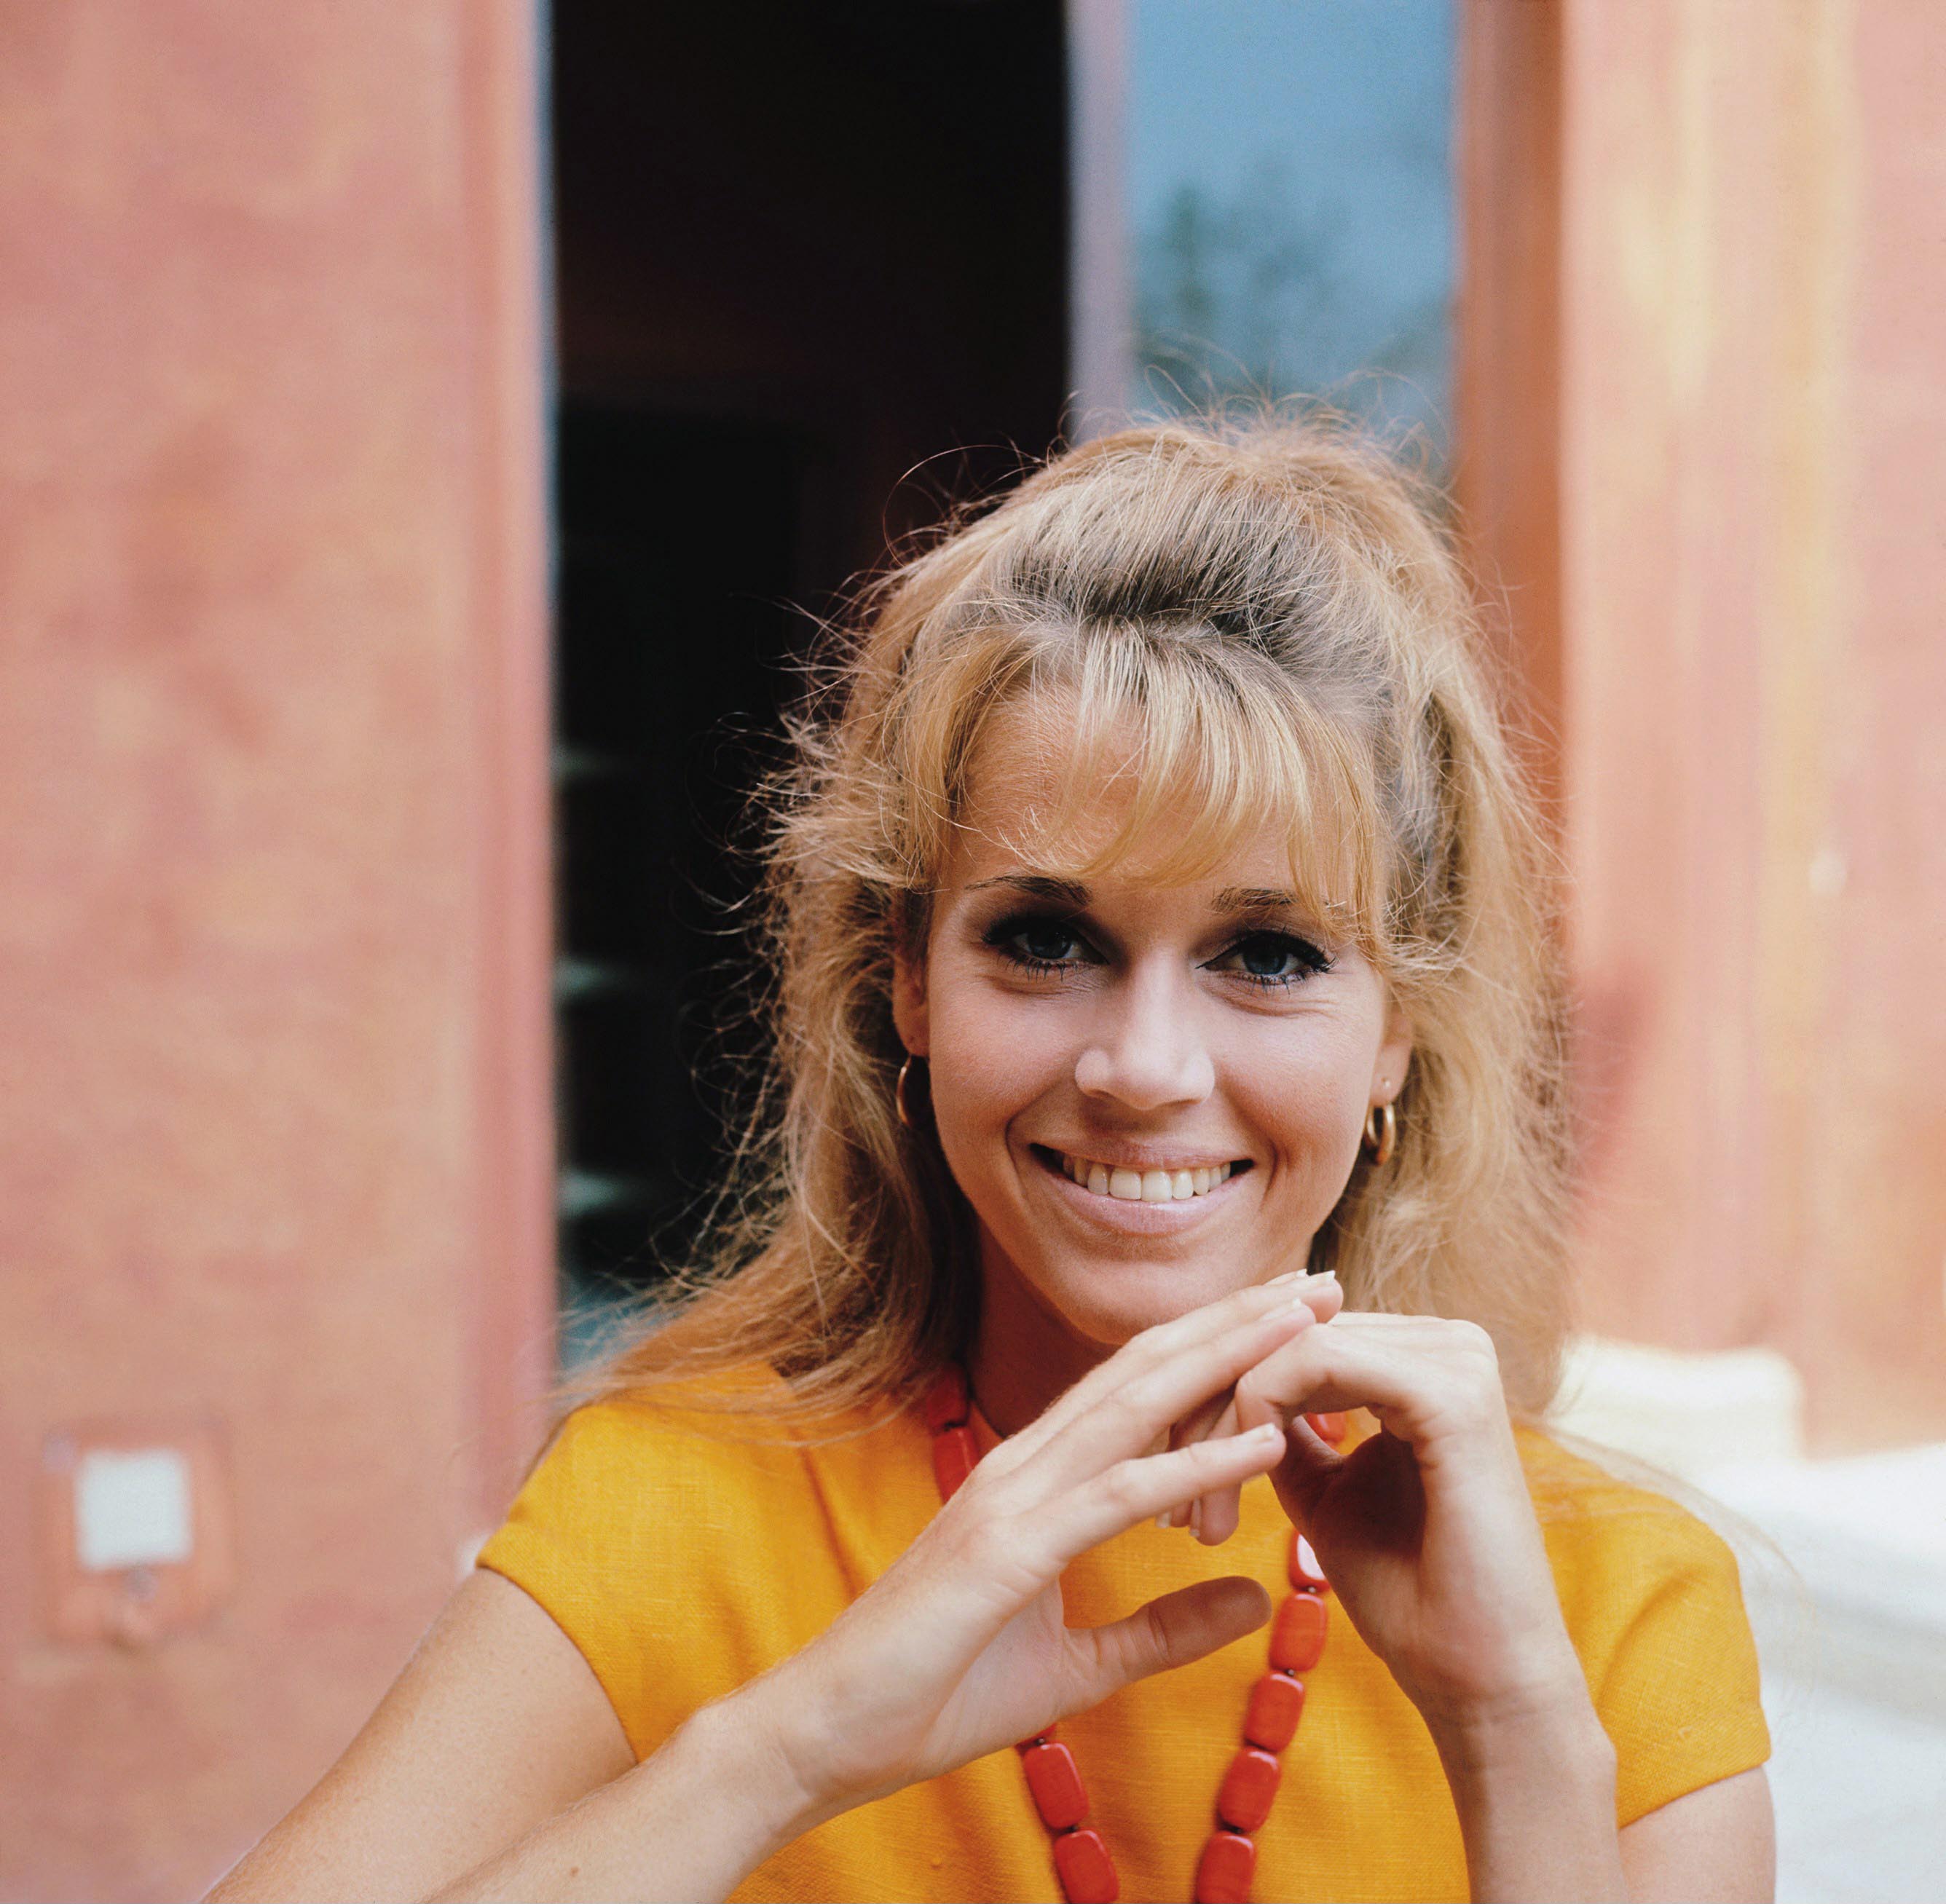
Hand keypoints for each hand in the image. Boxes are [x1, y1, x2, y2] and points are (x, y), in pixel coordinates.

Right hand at [738, 1274, 1339, 1819]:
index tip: (1295, 1313)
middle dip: (1239, 1320)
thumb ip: (1161, 1629)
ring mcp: (1014, 1496)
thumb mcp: (1077, 1666)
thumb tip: (1252, 1600)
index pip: (1141, 1387)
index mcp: (1036, 1477)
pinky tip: (1263, 1445)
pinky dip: (1195, 1463)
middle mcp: (1027, 1463)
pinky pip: (1119, 1495)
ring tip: (1309, 1322)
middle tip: (1324, 1280)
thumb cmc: (934, 1692)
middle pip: (1150, 1367)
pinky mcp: (1009, 1547)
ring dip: (1230, 1357)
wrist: (829, 1733)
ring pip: (1138, 1404)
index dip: (1218, 1342)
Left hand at [1173, 1311, 1587, 1732]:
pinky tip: (1224, 1493)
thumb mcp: (1324, 1490)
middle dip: (1201, 1408)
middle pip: (1279, 1333)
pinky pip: (1311, 1364)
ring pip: (1283, 1345)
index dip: (1214, 1393)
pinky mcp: (1448, 1390)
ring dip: (1216, 1426)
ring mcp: (1453, 1356)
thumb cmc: (1408, 1596)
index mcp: (1423, 1356)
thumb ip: (1283, 1428)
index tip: (1154, 1473)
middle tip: (1149, 1497)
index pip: (1290, 1336)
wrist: (1478, 1682)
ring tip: (1190, 1523)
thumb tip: (1226, 1390)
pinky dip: (1250, 1417)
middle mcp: (1445, 1339)